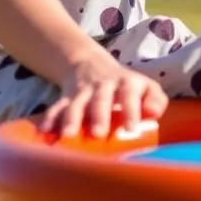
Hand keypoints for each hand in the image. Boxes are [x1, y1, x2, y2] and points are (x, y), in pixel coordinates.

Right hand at [40, 51, 168, 138]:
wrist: (91, 65)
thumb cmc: (126, 86)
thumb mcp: (145, 86)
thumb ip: (156, 99)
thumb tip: (153, 113)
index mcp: (125, 83)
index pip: (129, 94)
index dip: (130, 110)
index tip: (131, 128)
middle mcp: (103, 86)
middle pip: (100, 99)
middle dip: (98, 115)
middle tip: (98, 133)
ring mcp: (83, 92)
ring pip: (75, 104)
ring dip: (71, 118)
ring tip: (68, 135)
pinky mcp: (66, 98)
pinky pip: (56, 107)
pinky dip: (50, 118)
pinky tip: (45, 132)